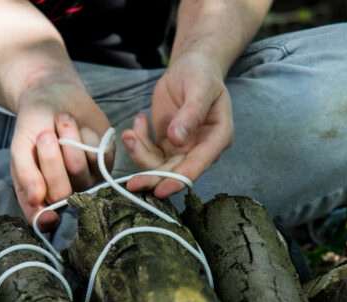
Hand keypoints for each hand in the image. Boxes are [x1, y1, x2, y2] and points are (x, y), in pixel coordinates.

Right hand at [10, 70, 111, 229]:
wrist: (55, 96)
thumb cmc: (34, 125)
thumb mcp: (21, 146)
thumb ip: (25, 173)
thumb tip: (35, 200)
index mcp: (39, 195)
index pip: (43, 219)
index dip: (45, 220)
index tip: (47, 215)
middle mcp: (66, 192)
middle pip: (61, 192)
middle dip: (50, 160)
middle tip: (45, 135)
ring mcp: (88, 179)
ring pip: (78, 169)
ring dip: (67, 139)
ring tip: (61, 121)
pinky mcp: (106, 161)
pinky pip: (96, 154)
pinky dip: (84, 134)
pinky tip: (79, 126)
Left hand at [122, 52, 232, 196]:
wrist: (191, 67)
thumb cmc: (201, 74)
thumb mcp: (200, 87)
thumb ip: (191, 112)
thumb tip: (177, 139)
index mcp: (217, 138)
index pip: (197, 165)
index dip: (179, 180)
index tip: (160, 190)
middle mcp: (201, 149)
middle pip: (175, 172)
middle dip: (152, 177)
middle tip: (131, 182)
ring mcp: (182, 149)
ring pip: (158, 165)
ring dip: (140, 154)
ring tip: (129, 133)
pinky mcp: (166, 144)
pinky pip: (148, 153)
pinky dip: (138, 142)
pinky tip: (139, 120)